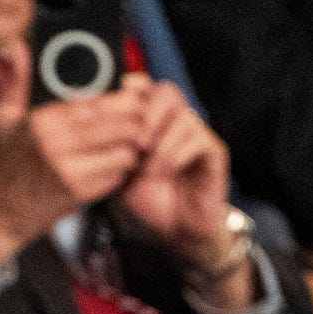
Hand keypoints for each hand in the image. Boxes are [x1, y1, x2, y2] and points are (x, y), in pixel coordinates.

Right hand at [0, 41, 146, 264]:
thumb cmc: (2, 166)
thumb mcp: (2, 118)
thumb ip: (15, 81)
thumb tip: (15, 49)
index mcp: (43, 120)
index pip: (99, 101)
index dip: (123, 98)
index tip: (133, 97)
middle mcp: (57, 144)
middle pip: (120, 124)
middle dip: (136, 122)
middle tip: (139, 122)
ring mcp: (70, 170)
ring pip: (124, 151)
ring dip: (130, 149)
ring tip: (126, 145)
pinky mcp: (79, 194)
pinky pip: (117, 176)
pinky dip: (120, 171)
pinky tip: (111, 166)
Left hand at [116, 80, 250, 305]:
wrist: (175, 228)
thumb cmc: (149, 197)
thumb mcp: (121, 171)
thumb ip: (114, 146)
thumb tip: (97, 124)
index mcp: (154, 118)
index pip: (145, 84)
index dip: (131, 91)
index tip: (117, 112)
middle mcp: (177, 119)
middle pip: (167, 92)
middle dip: (148, 116)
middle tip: (136, 145)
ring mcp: (198, 133)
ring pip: (183, 116)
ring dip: (160, 145)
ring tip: (148, 171)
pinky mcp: (214, 150)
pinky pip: (198, 138)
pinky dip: (176, 156)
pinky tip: (165, 174)